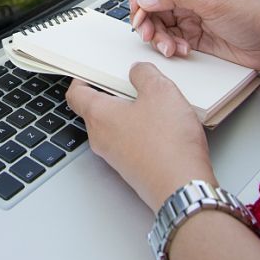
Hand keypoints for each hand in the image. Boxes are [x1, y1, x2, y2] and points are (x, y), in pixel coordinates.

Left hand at [67, 63, 215, 210]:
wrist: (182, 188)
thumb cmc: (167, 145)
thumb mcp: (161, 92)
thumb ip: (145, 75)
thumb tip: (138, 72)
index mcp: (99, 116)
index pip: (76, 94)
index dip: (82, 79)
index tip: (92, 71)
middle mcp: (101, 138)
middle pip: (97, 109)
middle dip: (114, 94)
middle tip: (133, 82)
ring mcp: (115, 156)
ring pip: (115, 126)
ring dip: (131, 113)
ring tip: (156, 104)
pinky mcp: (132, 169)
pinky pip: (130, 142)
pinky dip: (142, 131)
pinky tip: (164, 127)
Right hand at [129, 0, 259, 72]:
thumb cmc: (252, 16)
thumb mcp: (213, 1)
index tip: (137, 7)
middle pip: (149, 4)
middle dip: (146, 20)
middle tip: (149, 34)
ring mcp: (187, 17)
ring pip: (156, 25)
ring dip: (158, 38)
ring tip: (172, 48)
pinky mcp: (190, 37)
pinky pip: (168, 40)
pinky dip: (170, 47)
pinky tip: (183, 51)